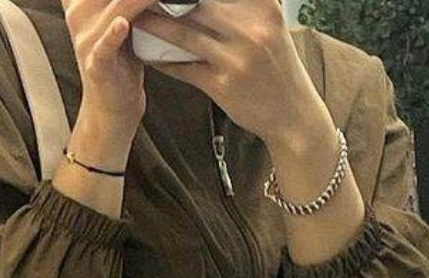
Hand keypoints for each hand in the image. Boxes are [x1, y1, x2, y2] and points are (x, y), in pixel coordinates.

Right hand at [61, 0, 159, 140]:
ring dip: (140, 1)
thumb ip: (126, 1)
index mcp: (81, 1)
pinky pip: (103, 48)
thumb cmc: (120, 64)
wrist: (113, 112)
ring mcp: (85, 39)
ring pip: (117, 6)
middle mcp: (79, 13)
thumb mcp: (121, 19)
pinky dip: (113, 36)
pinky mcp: (96, 65)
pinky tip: (121, 25)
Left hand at [129, 0, 331, 154]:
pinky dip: (163, 60)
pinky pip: (184, 68)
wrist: (293, 115)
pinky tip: (148, 54)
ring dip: (155, 25)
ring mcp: (237, 57)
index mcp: (263, 6)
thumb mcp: (270, 24)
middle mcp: (251, 28)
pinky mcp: (223, 85)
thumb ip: (245, 4)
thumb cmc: (278, 66)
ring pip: (184, 33)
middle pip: (195, 2)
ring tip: (135, 18)